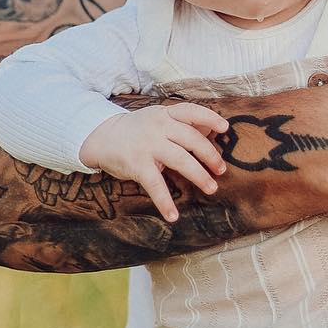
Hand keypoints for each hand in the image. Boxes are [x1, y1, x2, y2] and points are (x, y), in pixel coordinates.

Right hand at [78, 103, 228, 220]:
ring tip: (211, 188)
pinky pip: (155, 185)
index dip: (210, 118)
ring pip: (181, 160)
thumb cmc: (138, 130)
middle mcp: (159, 127)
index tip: (225, 127)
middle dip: (210, 155)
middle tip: (221, 170)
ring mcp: (148, 145)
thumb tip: (211, 132)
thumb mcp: (158, 118)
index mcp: (165, 114)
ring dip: (199, 176)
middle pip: (192, 139)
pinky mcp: (138, 164)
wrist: (102, 137)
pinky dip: (165, 202)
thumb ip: (181, 124)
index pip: (191, 111)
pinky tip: (173, 216)